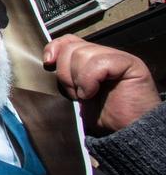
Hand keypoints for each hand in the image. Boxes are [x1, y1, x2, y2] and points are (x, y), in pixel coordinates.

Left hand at [44, 34, 159, 133]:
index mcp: (90, 60)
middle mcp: (103, 55)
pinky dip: (89, 80)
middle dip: (65, 73)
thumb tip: (46, 62)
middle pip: (71, 47)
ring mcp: (117, 58)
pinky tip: (91, 93)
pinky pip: (99, 62)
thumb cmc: (101, 118)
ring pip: (82, 53)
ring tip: (85, 95)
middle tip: (74, 93)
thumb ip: (64, 75)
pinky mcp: (129, 64)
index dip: (53, 48)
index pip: (67, 41)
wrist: (125, 134)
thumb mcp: (73, 94)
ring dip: (78, 79)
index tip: (48, 64)